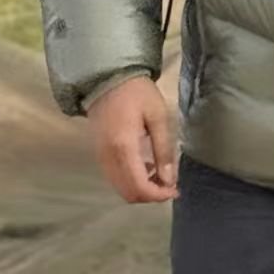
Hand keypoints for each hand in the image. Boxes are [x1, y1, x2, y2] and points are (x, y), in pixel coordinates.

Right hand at [85, 76, 179, 203]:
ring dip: (141, 188)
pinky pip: (114, 177)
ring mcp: (100, 157)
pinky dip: (131, 180)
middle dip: (151, 195)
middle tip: (170, 183)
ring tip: (160, 174)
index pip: (139, 187)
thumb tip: (169, 180)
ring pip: (120, 188)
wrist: (108, 78)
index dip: (158, 195)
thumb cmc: (137, 93)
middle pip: (128, 193)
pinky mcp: (98, 153)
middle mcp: (108, 158)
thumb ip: (163, 149)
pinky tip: (145, 165)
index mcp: (123, 148)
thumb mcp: (158, 116)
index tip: (175, 189)